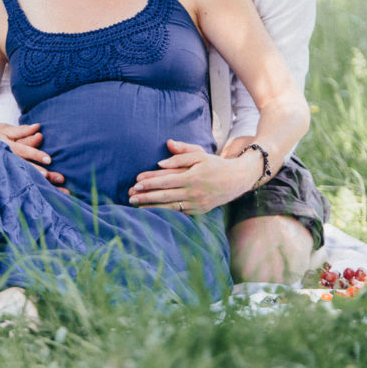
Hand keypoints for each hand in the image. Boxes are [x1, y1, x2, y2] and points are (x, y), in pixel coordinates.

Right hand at [0, 122, 67, 189]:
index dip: (35, 155)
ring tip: (58, 193)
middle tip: (56, 178)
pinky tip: (52, 199)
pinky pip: (25, 186)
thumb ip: (22, 132)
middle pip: (26, 168)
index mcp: (7, 149)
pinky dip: (38, 193)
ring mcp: (9, 172)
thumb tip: (37, 127)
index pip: (23, 151)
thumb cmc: (0, 138)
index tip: (49, 160)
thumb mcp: (8, 132)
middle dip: (41, 173)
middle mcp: (8, 162)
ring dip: (42, 186)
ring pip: (26, 179)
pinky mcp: (11, 180)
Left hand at [128, 138, 259, 213]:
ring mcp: (196, 204)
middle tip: (130, 197)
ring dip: (151, 207)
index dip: (150, 182)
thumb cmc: (215, 165)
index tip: (136, 183)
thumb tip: (161, 161)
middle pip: (164, 195)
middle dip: (146, 197)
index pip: (166, 180)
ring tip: (136, 207)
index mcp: (192, 177)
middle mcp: (193, 192)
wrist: (235, 180)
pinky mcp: (198, 212)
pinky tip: (152, 212)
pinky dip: (164, 213)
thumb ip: (181, 154)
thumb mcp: (200, 154)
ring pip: (169, 207)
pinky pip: (178, 213)